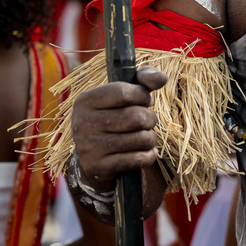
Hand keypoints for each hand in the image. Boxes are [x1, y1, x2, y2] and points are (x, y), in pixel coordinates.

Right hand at [72, 66, 167, 187]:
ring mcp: (88, 147)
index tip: (146, 101)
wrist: (95, 159)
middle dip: (150, 119)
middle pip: (135, 116)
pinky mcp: (97, 167)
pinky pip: (137, 159)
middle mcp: (82, 123)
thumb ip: (143, 79)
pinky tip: (146, 152)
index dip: (142, 95)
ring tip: (146, 137)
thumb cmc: (114, 118)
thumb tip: (162, 78)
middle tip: (148, 122)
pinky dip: (148, 156)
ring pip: (140, 139)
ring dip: (151, 138)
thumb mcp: (123, 94)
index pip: (122, 91)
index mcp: (85, 100)